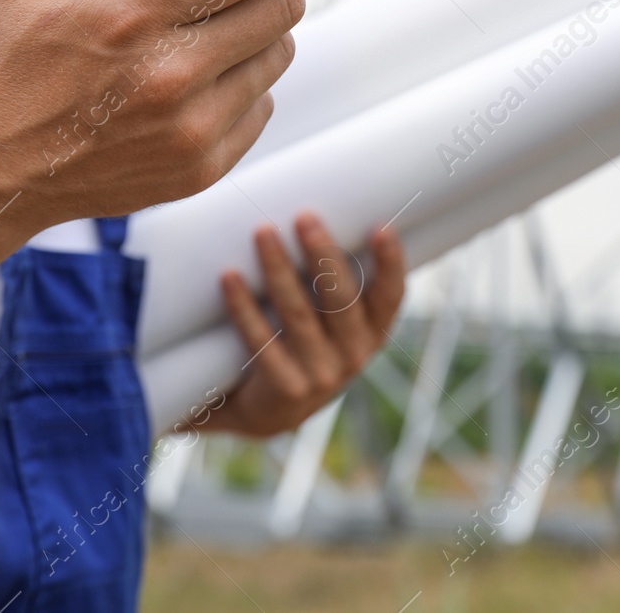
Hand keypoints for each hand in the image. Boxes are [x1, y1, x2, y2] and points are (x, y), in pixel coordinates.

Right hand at [0, 0, 325, 234]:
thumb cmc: (12, 63)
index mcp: (134, 13)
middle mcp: (173, 73)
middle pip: (282, 3)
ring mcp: (193, 127)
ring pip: (278, 53)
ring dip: (264, 20)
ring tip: (223, 9)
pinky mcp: (203, 166)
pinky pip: (262, 104)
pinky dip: (247, 76)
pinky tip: (207, 65)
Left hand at [202, 213, 406, 437]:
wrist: (267, 412)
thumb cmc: (300, 343)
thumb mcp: (327, 320)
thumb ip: (329, 279)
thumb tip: (312, 207)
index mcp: (371, 333)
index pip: (390, 297)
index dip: (390, 264)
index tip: (381, 226)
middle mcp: (354, 355)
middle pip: (341, 299)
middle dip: (322, 254)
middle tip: (303, 216)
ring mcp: (321, 375)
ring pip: (298, 314)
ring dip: (279, 269)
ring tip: (262, 232)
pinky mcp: (286, 388)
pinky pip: (261, 340)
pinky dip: (243, 307)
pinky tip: (229, 277)